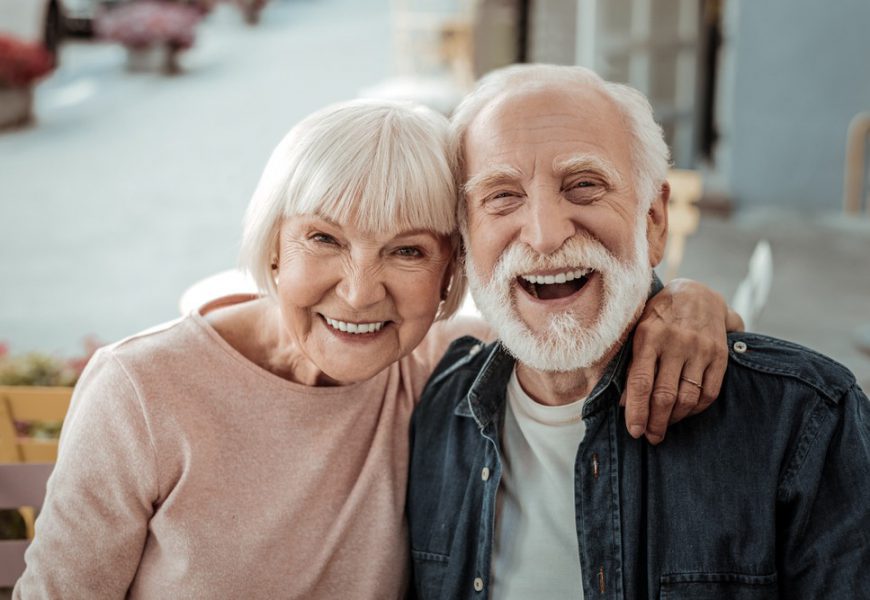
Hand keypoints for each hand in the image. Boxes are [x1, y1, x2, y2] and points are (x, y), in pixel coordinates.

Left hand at [621, 278, 738, 443]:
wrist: (698, 293)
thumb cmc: (659, 316)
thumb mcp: (638, 331)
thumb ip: (631, 365)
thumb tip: (624, 403)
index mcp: (649, 336)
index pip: (640, 382)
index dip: (636, 411)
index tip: (634, 431)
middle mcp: (676, 343)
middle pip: (664, 395)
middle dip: (656, 422)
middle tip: (650, 437)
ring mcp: (700, 349)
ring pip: (687, 397)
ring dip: (674, 419)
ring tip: (664, 427)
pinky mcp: (719, 356)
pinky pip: (709, 393)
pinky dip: (695, 410)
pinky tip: (684, 413)